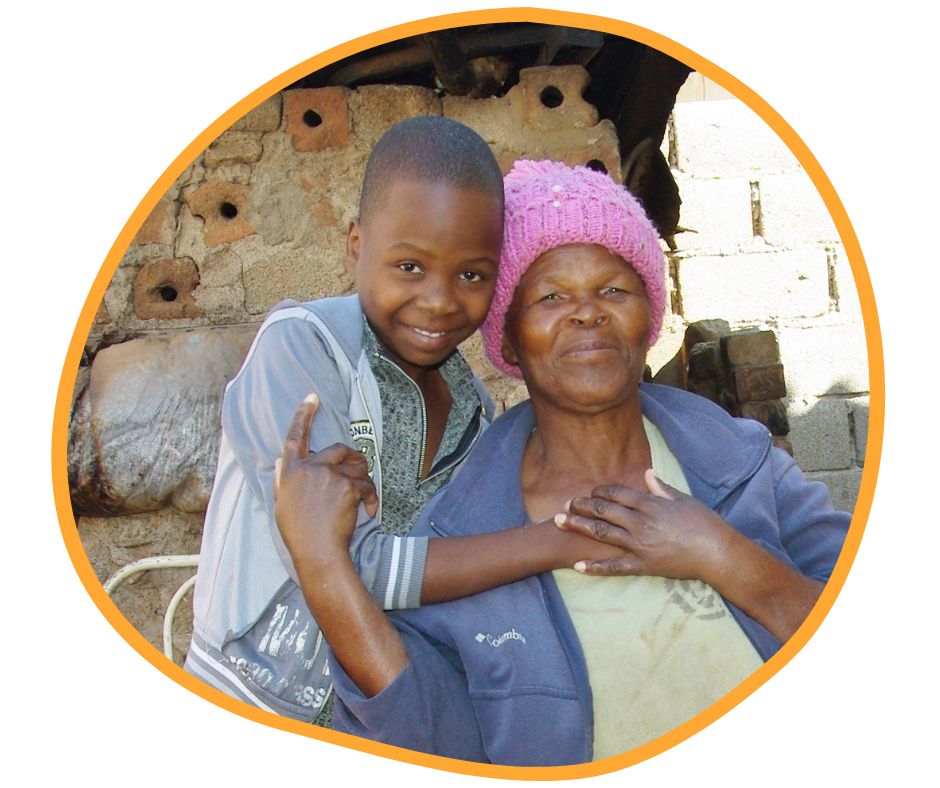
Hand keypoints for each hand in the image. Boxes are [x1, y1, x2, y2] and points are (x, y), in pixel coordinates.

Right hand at [273, 393, 378, 567]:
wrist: (317, 551)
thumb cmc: (299, 533)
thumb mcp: (282, 504)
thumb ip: (282, 480)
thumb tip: (279, 459)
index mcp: (290, 472)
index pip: (295, 437)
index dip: (303, 414)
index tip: (312, 397)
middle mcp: (308, 469)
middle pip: (337, 449)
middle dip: (353, 458)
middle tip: (359, 472)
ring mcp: (327, 476)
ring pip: (356, 467)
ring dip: (363, 482)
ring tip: (363, 501)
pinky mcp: (346, 485)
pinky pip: (366, 484)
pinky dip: (371, 498)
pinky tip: (369, 511)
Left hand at [554, 469, 731, 582]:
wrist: (716, 552)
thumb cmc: (704, 523)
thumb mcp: (683, 499)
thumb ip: (661, 487)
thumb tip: (647, 472)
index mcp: (650, 504)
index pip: (618, 493)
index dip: (601, 491)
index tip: (591, 491)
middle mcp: (640, 522)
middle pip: (604, 510)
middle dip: (582, 505)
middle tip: (565, 504)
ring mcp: (639, 544)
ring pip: (602, 533)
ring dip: (579, 526)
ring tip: (560, 522)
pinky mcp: (643, 565)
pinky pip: (614, 567)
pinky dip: (595, 567)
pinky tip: (577, 565)